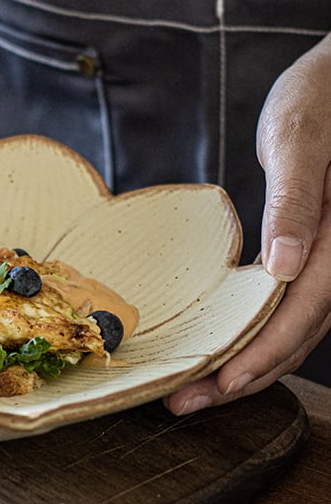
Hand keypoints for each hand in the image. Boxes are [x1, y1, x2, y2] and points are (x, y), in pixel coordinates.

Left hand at [166, 34, 330, 414]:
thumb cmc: (318, 99)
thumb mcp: (299, 139)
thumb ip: (296, 200)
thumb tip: (286, 267)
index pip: (304, 311)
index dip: (262, 353)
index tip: (218, 385)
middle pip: (299, 332)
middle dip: (246, 373)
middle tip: (187, 404)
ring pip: (297, 326)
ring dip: (250, 360)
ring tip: (197, 388)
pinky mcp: (315, 249)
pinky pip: (292, 304)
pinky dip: (259, 331)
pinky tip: (227, 344)